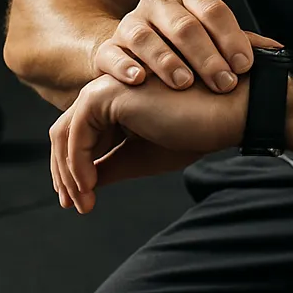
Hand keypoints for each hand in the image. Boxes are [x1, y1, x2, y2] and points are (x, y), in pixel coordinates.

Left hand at [50, 71, 249, 212]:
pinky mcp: (107, 92)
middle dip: (64, 172)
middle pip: (66, 131)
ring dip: (68, 172)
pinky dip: (76, 164)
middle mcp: (109, 87)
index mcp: (119, 100)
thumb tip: (82, 186)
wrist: (228, 111)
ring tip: (83, 201)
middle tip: (75, 206)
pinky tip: (90, 187)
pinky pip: (75, 133)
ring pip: (64, 132)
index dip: (74, 169)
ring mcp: (106, 86)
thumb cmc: (196, 130)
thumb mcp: (144, 156)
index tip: (82, 203)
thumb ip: (111, 165)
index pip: (81, 135)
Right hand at [93, 0, 282, 92]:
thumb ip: (243, 45)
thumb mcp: (214, 43)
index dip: (231, 38)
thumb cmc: (184, 52)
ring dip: (167, 61)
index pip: (213, 10)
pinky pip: (112, 54)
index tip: (245, 66)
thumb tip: (280, 52)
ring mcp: (129, 23)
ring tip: (184, 83)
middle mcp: (157, 2)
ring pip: (146, 37)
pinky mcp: (106, 48)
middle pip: (183, 25)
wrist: (134, 58)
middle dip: (206, 56)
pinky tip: (139, 80)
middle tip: (224, 83)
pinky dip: (125, 66)